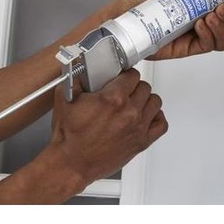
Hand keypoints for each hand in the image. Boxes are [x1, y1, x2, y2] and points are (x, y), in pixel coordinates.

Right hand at [0, 69, 166, 203]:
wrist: (66, 167)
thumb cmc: (63, 137)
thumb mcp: (64, 100)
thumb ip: (72, 76)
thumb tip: (70, 56)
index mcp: (110, 98)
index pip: (131, 71)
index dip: (123, 72)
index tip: (117, 75)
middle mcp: (128, 112)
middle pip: (143, 86)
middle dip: (131, 87)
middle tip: (118, 92)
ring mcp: (137, 128)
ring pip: (153, 101)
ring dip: (143, 101)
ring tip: (127, 105)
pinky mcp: (142, 142)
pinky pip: (160, 123)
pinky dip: (153, 118)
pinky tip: (139, 118)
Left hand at [112, 0, 223, 60]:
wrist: (120, 20)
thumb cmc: (137, 2)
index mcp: (197, 2)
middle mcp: (198, 18)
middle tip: (223, 5)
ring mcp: (193, 34)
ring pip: (223, 36)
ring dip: (223, 26)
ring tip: (211, 15)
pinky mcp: (186, 47)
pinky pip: (207, 45)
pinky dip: (209, 36)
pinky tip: (201, 25)